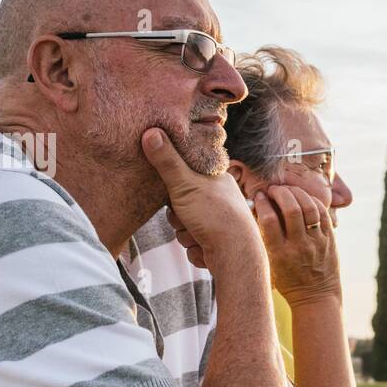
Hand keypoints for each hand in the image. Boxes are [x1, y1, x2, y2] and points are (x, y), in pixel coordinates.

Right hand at [141, 128, 259, 267]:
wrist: (235, 255)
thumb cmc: (214, 216)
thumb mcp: (185, 184)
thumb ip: (166, 161)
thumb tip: (151, 131)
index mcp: (216, 178)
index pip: (185, 174)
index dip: (174, 185)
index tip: (173, 191)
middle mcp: (219, 198)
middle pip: (180, 204)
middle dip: (178, 216)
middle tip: (186, 215)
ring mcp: (218, 220)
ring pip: (184, 226)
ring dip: (186, 234)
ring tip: (198, 234)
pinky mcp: (216, 241)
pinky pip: (192, 243)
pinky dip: (195, 248)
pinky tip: (204, 247)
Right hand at [255, 184, 341, 305]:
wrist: (316, 297)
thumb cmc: (288, 281)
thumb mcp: (270, 264)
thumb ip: (265, 239)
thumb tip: (258, 209)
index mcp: (280, 254)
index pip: (269, 220)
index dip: (262, 202)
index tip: (259, 196)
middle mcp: (299, 246)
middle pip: (291, 208)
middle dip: (280, 192)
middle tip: (274, 190)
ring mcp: (317, 242)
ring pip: (308, 207)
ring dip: (296, 193)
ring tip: (288, 191)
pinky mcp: (330, 240)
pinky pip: (322, 213)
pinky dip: (312, 201)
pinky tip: (303, 198)